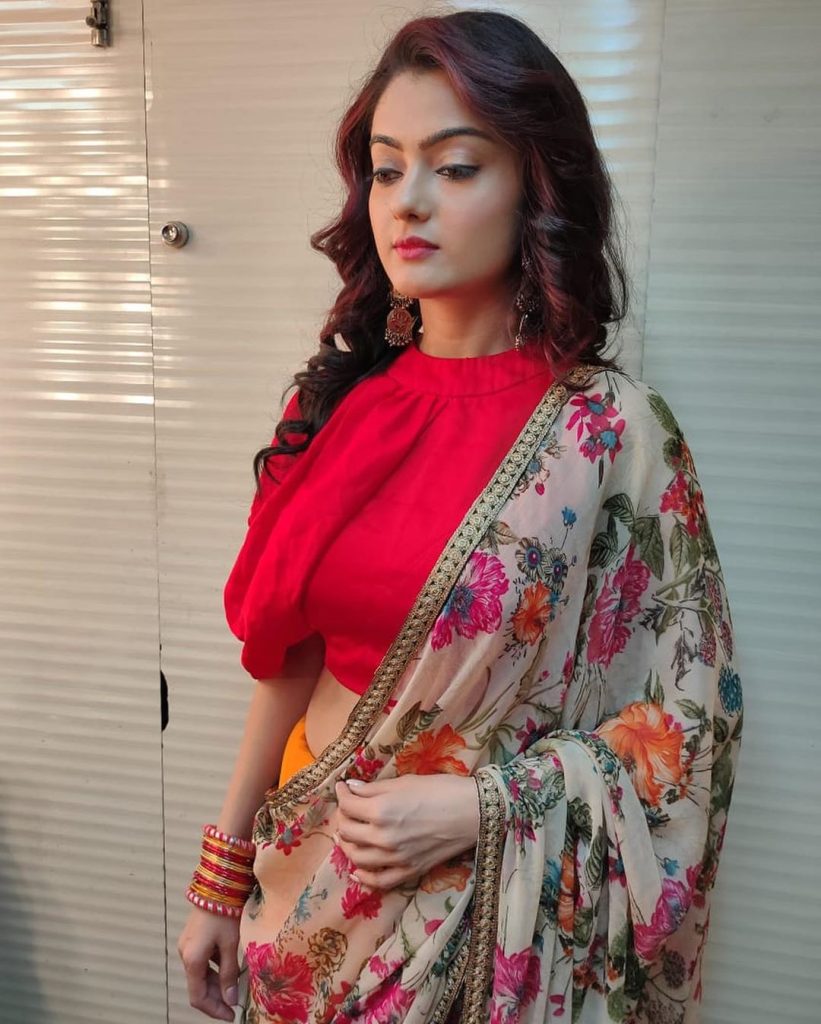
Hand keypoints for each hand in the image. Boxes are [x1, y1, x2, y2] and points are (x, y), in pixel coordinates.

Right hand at [177, 906, 240, 1020]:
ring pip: (201, 975)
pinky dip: (214, 971)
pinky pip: (202, 962)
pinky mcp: (193, 939)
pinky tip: (229, 971)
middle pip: (198, 987)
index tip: (230, 1015)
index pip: (198, 997)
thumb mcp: (230, 945)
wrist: (217, 886)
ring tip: (235, 989)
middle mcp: (185, 955)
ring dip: (216, 985)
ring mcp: (188, 946)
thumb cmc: (224, 913)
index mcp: (192, 960)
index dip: (214, 1009)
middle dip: (216, 998)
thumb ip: (229, 973)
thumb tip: (230, 999)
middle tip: (235, 1004)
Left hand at [333, 773, 479, 889]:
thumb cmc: (441, 790)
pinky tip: (357, 870)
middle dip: (342, 817)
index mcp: (381, 810)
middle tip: (347, 807)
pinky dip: (363, 877)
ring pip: (356, 857)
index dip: (341, 793)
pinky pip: (378, 881)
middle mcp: (383, 837)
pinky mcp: (409, 871)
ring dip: (347, 845)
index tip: (343, 787)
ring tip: (346, 834)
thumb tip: (352, 788)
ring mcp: (395, 858)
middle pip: (347, 831)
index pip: (348, 805)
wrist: (473, 812)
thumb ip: (374, 788)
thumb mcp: (404, 782)